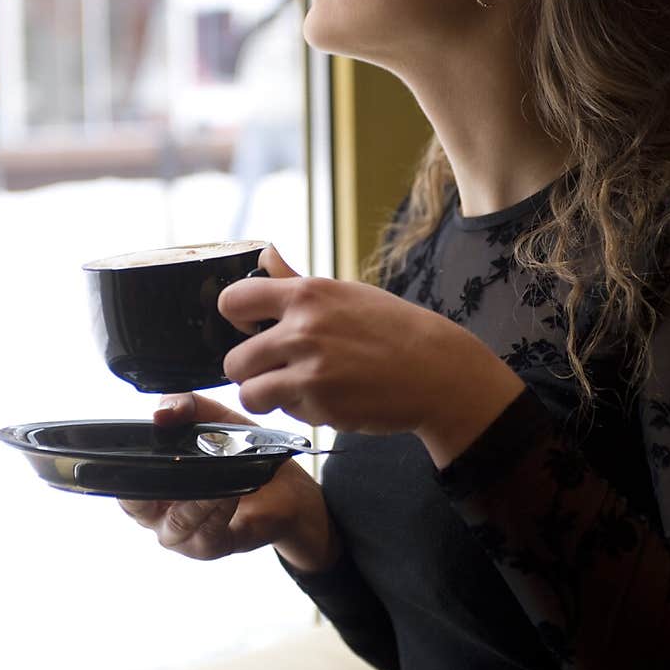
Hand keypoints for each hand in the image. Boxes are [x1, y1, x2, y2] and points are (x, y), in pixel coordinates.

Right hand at [118, 391, 340, 570]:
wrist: (287, 487)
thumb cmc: (241, 454)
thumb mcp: (213, 420)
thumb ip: (186, 407)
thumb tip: (161, 413)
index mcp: (154, 485)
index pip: (122, 483)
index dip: (121, 468)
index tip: (136, 447)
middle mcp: (162, 514)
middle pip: (136, 509)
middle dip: (148, 488)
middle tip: (167, 464)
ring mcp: (186, 536)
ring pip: (175, 524)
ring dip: (194, 499)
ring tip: (214, 476)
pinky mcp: (212, 547)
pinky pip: (207, 533)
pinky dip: (218, 510)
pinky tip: (231, 491)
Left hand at [218, 246, 525, 461]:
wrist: (436, 370)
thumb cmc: (393, 329)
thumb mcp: (347, 294)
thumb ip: (296, 283)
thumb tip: (265, 256)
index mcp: (308, 295)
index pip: (233, 300)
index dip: (236, 317)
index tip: (251, 327)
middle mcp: (303, 331)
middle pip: (234, 360)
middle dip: (251, 369)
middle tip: (276, 368)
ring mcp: (310, 371)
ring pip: (250, 394)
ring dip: (267, 395)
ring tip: (294, 388)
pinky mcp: (321, 406)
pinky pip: (285, 413)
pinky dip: (300, 411)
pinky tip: (328, 397)